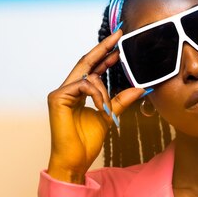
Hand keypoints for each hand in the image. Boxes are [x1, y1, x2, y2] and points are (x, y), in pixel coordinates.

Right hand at [45, 28, 146, 183]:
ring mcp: (60, 92)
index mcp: (79, 92)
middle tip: (119, 35)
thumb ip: (121, 100)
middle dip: (103, 47)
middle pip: (87, 61)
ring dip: (104, 90)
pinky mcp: (57, 98)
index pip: (93, 68)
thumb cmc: (86, 142)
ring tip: (107, 109)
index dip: (105, 54)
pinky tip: (101, 108)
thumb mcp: (109, 115)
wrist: (75, 161)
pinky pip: (83, 86)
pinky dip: (97, 96)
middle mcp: (68, 89)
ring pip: (89, 76)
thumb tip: (140, 88)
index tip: (119, 42)